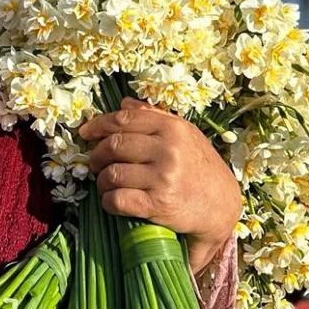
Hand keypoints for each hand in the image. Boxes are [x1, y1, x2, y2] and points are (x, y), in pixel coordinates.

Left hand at [80, 97, 241, 272]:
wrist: (223, 205)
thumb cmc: (201, 167)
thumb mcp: (185, 135)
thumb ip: (155, 117)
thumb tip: (124, 103)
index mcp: (172, 127)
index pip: (124, 120)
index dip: (99, 125)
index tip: (85, 133)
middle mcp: (168, 149)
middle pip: (113, 146)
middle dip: (97, 156)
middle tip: (95, 164)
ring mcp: (163, 177)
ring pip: (112, 174)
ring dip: (102, 181)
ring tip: (106, 184)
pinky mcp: (159, 204)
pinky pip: (118, 199)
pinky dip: (108, 201)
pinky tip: (113, 201)